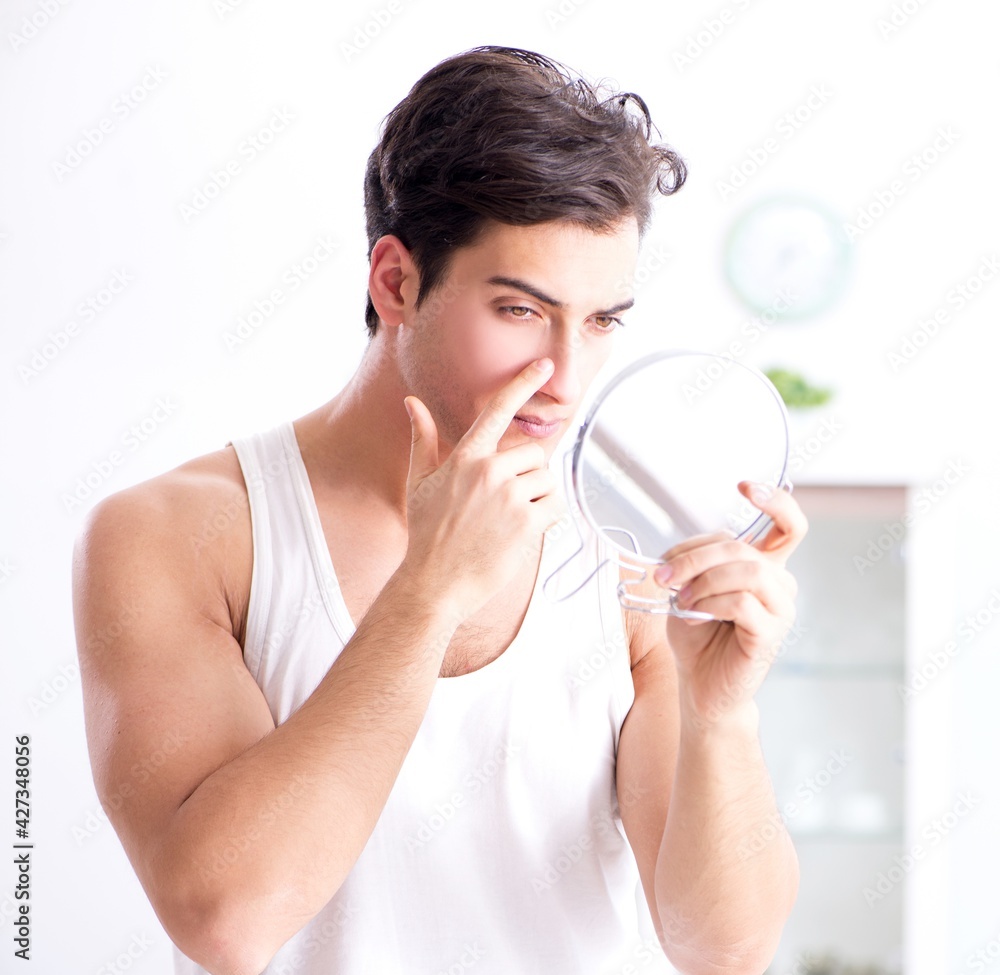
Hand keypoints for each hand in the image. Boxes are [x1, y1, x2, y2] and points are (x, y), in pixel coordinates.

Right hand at [399, 358, 566, 621]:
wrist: (433, 585)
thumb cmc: (427, 535)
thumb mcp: (420, 484)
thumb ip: (423, 440)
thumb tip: (412, 403)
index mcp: (464, 458)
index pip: (497, 411)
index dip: (522, 383)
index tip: (544, 365)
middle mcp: (487, 471)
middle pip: (534, 454)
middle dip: (528, 476)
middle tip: (504, 504)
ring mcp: (507, 497)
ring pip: (547, 480)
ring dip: (538, 498)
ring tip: (509, 521)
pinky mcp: (526, 523)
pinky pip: (555, 506)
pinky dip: (547, 519)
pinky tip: (522, 533)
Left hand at [653, 481, 808, 728]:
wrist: (700, 684)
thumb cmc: (697, 635)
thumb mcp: (688, 588)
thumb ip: (693, 563)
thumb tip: (680, 555)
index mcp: (764, 566)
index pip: (788, 525)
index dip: (774, 501)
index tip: (744, 487)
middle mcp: (780, 584)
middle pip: (743, 548)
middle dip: (695, 557)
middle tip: (664, 576)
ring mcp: (780, 609)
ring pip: (746, 571)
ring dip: (703, 581)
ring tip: (683, 600)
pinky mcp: (771, 634)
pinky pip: (742, 602)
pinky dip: (710, 603)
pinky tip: (695, 615)